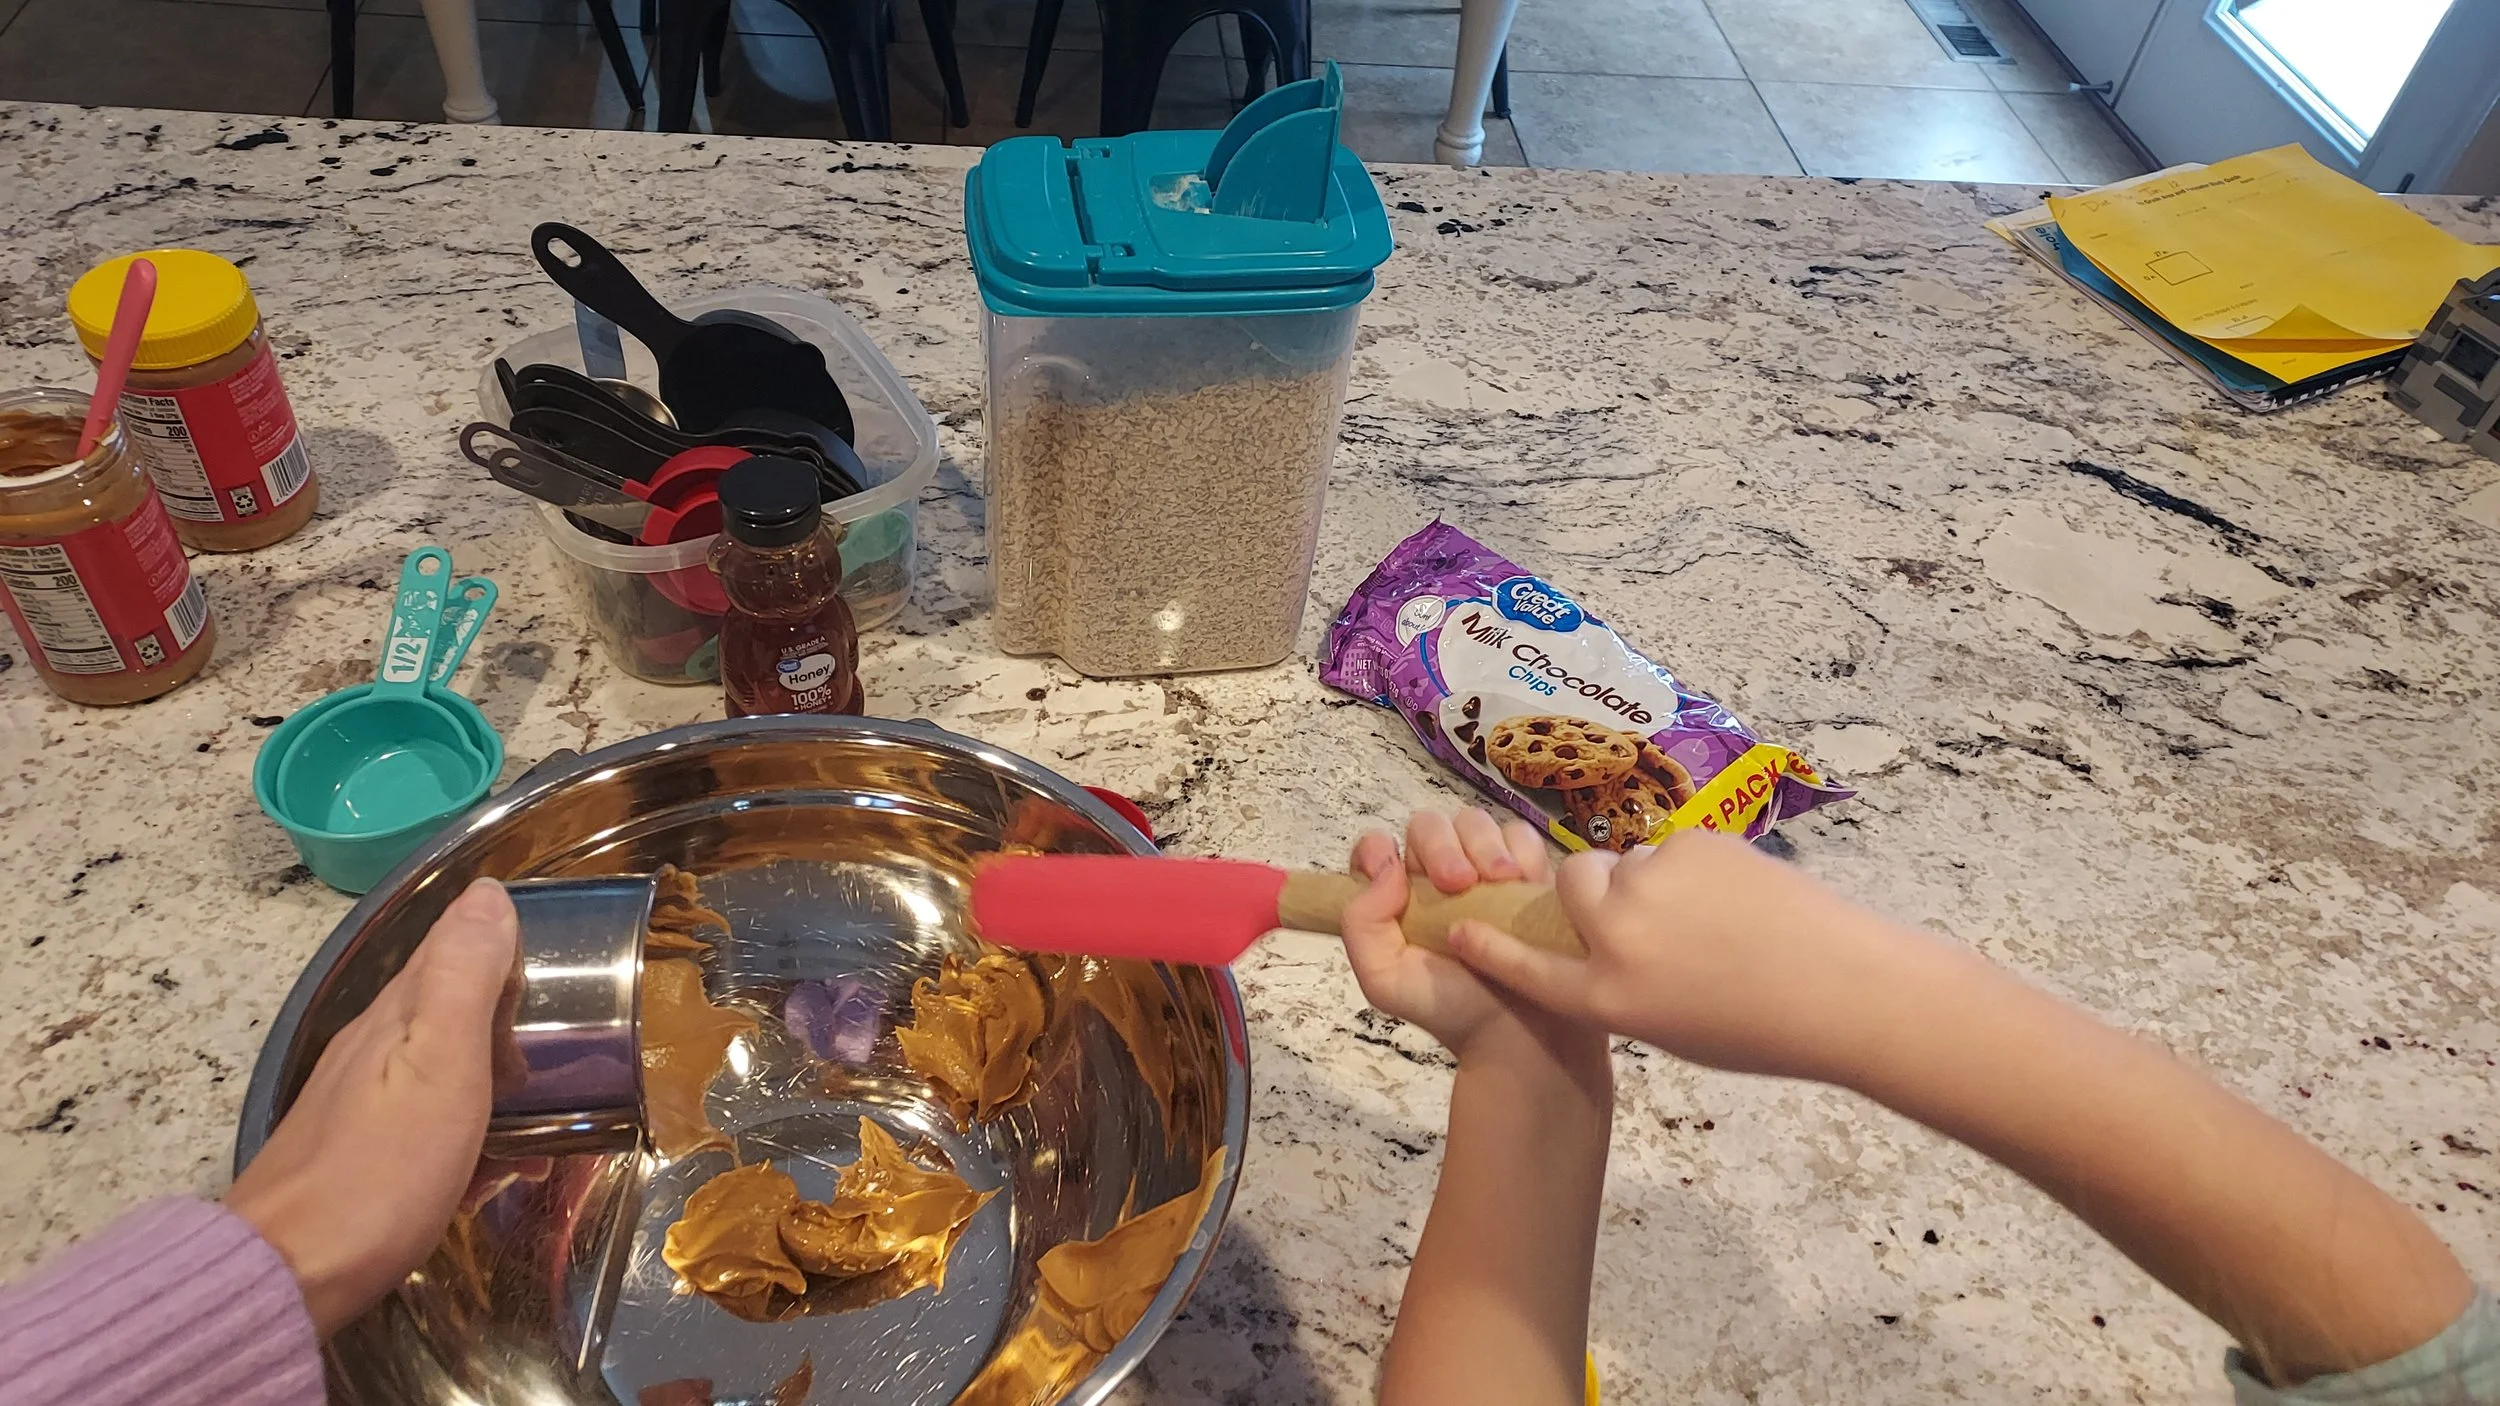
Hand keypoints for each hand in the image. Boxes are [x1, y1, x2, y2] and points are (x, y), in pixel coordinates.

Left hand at [227, 877, 522, 1335]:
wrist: (288, 1276)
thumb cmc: (380, 1170)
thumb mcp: (441, 1063)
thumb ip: (466, 977)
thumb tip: (488, 892)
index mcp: (395, 1015)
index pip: (453, 950)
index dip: (506, 957)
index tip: (558, 989)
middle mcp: (370, 1047)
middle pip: (451, 1014)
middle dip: (508, 1033)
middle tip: (555, 1075)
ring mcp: (357, 1105)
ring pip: (443, 1074)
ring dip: (494, 1094)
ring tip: (536, 1135)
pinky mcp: (357, 1158)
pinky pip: (428, 1128)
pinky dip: (467, 1142)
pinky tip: (488, 1178)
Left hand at [1339, 809, 1599, 1067]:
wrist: (1518, 1034)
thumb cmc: (1449, 1008)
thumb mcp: (1384, 978)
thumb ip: (1361, 923)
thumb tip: (1386, 866)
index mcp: (1396, 897)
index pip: (1376, 848)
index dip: (1380, 850)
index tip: (1397, 874)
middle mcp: (1436, 876)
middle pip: (1429, 825)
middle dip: (1442, 845)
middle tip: (1460, 883)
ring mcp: (1483, 871)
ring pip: (1475, 823)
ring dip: (1485, 845)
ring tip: (1502, 881)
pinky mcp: (1528, 874)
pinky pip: (1521, 836)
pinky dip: (1522, 850)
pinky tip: (1524, 884)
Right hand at [1445, 827, 1919, 1083]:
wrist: (1844, 987)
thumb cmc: (1763, 1028)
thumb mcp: (1670, 1028)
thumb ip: (1621, 985)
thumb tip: (1608, 942)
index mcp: (1607, 1000)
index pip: (1525, 966)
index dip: (1490, 947)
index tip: (1458, 928)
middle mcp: (1615, 938)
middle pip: (1575, 884)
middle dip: (1597, 890)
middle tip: (1649, 913)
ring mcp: (1651, 884)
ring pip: (1630, 862)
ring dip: (1654, 880)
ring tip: (1717, 917)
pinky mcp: (1692, 845)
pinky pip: (1675, 848)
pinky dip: (1696, 868)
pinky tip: (1739, 898)